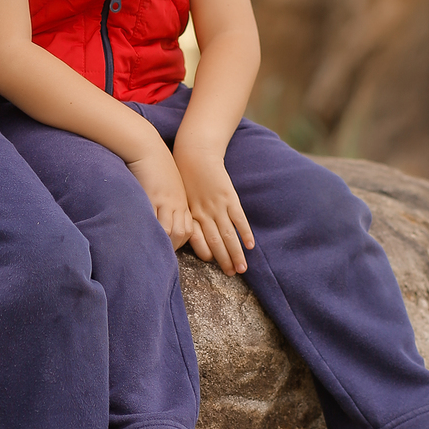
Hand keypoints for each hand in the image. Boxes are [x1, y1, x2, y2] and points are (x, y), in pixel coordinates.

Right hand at [126, 141, 194, 250]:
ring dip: (164, 244)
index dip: (181, 242)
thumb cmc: (153, 166)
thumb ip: (164, 201)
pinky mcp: (151, 197)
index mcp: (181, 201)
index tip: (171, 249)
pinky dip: (151, 231)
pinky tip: (142, 237)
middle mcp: (176, 203)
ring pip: (171, 230)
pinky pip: (153, 220)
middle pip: (183, 232)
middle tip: (163, 257)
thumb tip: (157, 216)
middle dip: (175, 247)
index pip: (188, 228)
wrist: (147, 147)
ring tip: (152, 252)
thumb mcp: (165, 185)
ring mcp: (165, 201)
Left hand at [173, 145, 253, 274]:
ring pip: (228, 234)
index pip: (198, 240)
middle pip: (215, 242)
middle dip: (224, 260)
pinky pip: (238, 218)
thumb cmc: (183, 176)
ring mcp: (217, 206)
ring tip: (242, 268)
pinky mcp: (229, 197)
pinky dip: (245, 232)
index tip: (212, 264)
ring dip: (236, 253)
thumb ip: (183, 215)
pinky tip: (250, 245)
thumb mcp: (178, 197)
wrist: (195, 154)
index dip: (206, 253)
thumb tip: (185, 233)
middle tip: (232, 275)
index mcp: (190, 215)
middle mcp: (203, 213)